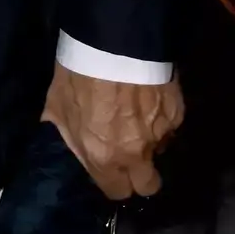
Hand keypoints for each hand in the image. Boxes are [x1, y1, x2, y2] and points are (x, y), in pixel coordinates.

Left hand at [42, 64, 183, 199]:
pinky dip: (160, 118)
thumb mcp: (57, 106)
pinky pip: (170, 126)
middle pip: (149, 185)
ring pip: (160, 151)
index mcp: (104, 158)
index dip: (114, 182)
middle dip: (140, 175)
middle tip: (128, 154)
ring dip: (149, 142)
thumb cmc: (78, 75)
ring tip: (135, 116)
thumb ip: (65, 134)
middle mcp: (136, 153)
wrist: (114, 41)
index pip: (118, 192)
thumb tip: (67, 143)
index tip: (110, 170)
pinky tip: (147, 97)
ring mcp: (161, 133)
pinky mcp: (177, 112)